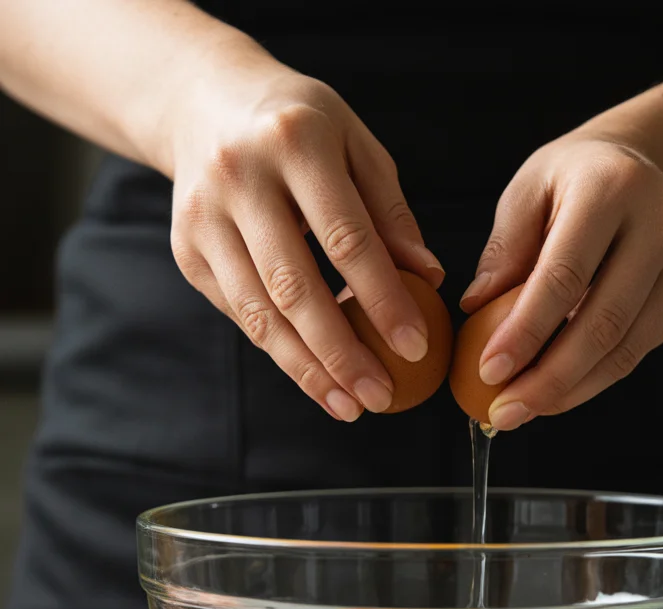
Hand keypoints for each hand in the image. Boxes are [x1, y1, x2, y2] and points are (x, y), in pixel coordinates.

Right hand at [167, 47, 442, 420]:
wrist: (202, 100)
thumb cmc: (302, 127)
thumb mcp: (356, 145)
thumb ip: (391, 213)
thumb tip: (428, 280)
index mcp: (296, 142)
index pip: (346, 239)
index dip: (382, 299)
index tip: (415, 348)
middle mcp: (240, 177)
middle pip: (295, 287)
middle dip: (341, 354)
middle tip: (379, 398)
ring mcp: (204, 217)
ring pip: (259, 313)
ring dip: (306, 370)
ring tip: (350, 406)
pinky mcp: (186, 250)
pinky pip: (241, 313)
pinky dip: (280, 352)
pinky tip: (317, 379)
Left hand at [460, 134, 662, 430]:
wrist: (639, 167)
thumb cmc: (571, 183)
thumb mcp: (528, 192)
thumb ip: (504, 250)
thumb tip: (476, 310)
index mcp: (612, 185)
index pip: (564, 275)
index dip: (526, 332)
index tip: (489, 373)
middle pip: (603, 321)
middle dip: (548, 378)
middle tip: (505, 413)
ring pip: (628, 347)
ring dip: (572, 390)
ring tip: (527, 409)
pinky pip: (642, 349)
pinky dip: (597, 378)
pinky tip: (560, 389)